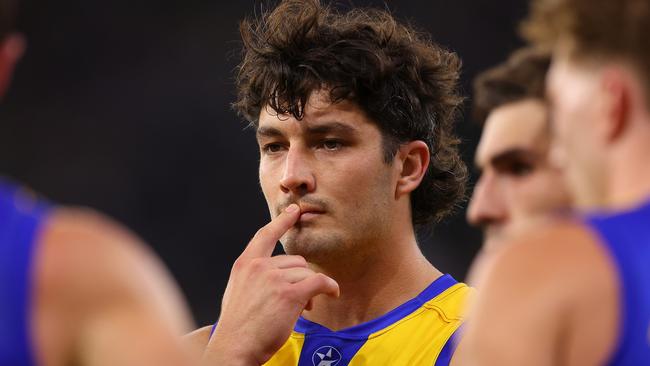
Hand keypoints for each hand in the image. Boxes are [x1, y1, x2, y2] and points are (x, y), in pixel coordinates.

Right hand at [203, 204, 338, 365]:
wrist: (234, 347)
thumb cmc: (238, 327)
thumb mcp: (238, 292)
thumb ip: (256, 277)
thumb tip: (281, 277)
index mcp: (245, 264)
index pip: (265, 235)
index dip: (281, 221)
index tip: (294, 210)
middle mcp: (259, 266)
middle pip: (295, 261)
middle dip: (301, 278)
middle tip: (300, 300)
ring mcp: (274, 279)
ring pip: (306, 273)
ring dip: (310, 289)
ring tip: (304, 308)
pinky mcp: (289, 294)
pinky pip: (319, 282)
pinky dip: (330, 287)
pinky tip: (333, 293)